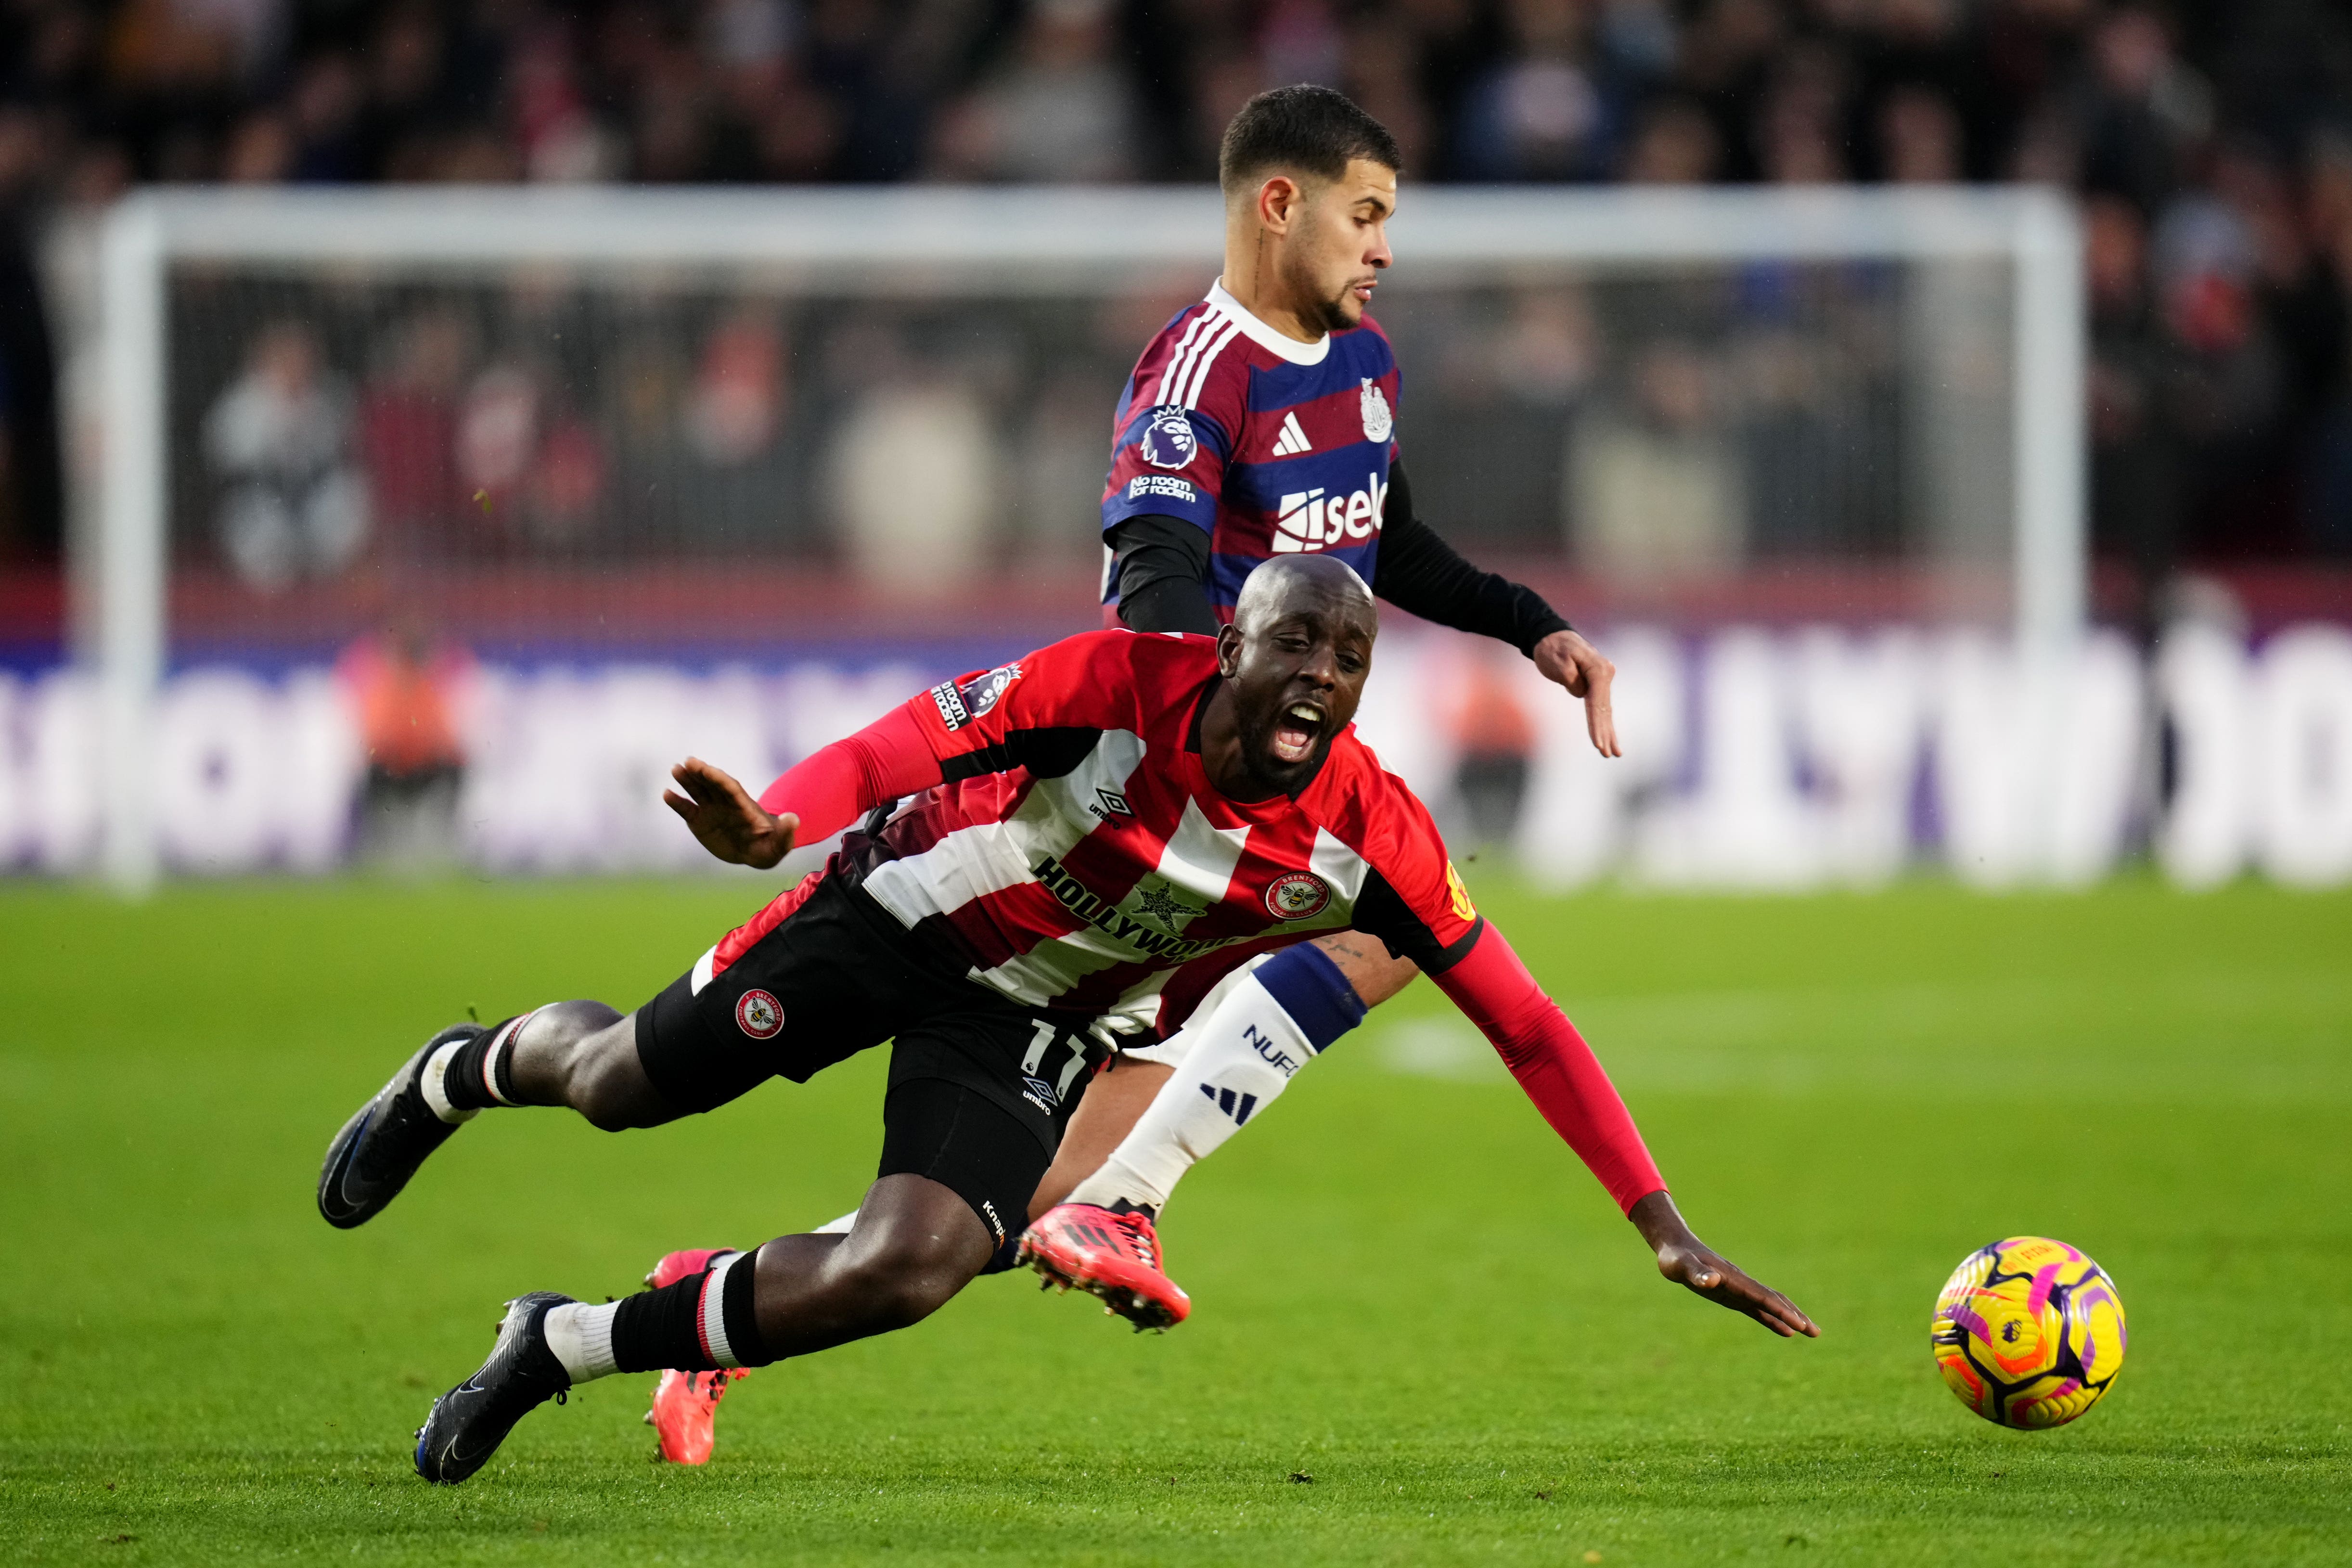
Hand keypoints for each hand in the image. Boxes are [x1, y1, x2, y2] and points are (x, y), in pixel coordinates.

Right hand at [662, 756, 797, 869]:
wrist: (756, 851)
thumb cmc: (770, 846)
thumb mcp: (780, 844)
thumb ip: (786, 832)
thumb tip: (794, 818)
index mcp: (744, 806)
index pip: (730, 788)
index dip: (718, 778)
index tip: (707, 769)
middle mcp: (726, 803)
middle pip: (713, 784)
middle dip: (702, 773)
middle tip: (688, 762)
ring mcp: (712, 810)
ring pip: (698, 791)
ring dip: (687, 780)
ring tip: (676, 769)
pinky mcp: (700, 821)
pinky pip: (687, 809)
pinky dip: (677, 802)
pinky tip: (666, 794)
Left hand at [1531, 629, 1619, 758]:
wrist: (1551, 637)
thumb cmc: (1552, 648)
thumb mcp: (1557, 660)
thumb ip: (1570, 676)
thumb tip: (1581, 692)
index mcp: (1598, 669)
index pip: (1597, 703)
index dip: (1597, 725)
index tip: (1598, 744)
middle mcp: (1605, 674)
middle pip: (1604, 710)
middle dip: (1605, 734)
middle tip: (1607, 755)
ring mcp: (1603, 680)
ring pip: (1606, 712)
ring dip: (1609, 733)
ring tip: (1615, 754)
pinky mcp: (1596, 685)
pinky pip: (1601, 708)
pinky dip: (1605, 724)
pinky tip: (1610, 740)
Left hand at [1629, 1190, 1816, 1338]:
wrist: (1674, 1248)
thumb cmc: (1676, 1258)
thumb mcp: (1681, 1267)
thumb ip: (1696, 1273)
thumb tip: (1711, 1281)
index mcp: (1734, 1279)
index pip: (1763, 1297)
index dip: (1781, 1311)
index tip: (1799, 1324)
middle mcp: (1742, 1284)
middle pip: (1775, 1300)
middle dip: (1795, 1316)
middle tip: (1815, 1332)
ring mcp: (1739, 1290)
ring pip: (1771, 1305)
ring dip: (1790, 1318)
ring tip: (1810, 1332)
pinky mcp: (1733, 1295)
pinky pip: (1758, 1309)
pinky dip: (1772, 1320)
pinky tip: (1785, 1331)